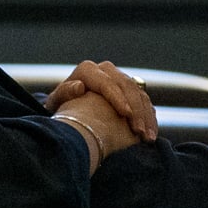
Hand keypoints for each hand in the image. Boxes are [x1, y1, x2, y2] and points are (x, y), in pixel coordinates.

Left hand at [42, 60, 159, 141]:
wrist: (71, 109)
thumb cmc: (61, 108)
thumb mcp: (55, 103)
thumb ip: (64, 94)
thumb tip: (79, 86)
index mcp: (87, 70)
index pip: (106, 82)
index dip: (118, 98)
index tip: (126, 114)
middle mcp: (105, 71)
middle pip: (126, 87)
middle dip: (136, 110)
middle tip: (139, 131)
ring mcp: (120, 79)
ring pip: (139, 94)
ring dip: (146, 116)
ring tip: (147, 137)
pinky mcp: (130, 90)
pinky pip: (145, 101)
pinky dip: (149, 118)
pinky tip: (151, 133)